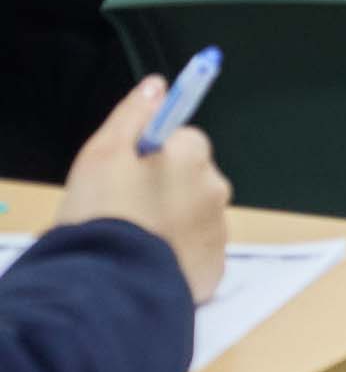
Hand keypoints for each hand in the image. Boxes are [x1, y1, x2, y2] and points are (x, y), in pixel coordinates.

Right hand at [57, 78, 230, 301]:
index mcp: (194, 155)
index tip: (126, 176)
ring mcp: (218, 231)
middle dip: (164, 189)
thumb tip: (157, 86)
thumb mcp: (102, 154)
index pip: (181, 141)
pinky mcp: (213, 269)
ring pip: (194, 216)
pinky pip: (195, 253)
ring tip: (133, 241)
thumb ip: (133, 115)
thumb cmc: (103, 213)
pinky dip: (176, 255)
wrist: (111, 285)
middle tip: (124, 211)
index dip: (150, 157)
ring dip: (171, 223)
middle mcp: (216, 188)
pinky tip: (148, 263)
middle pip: (191, 178)